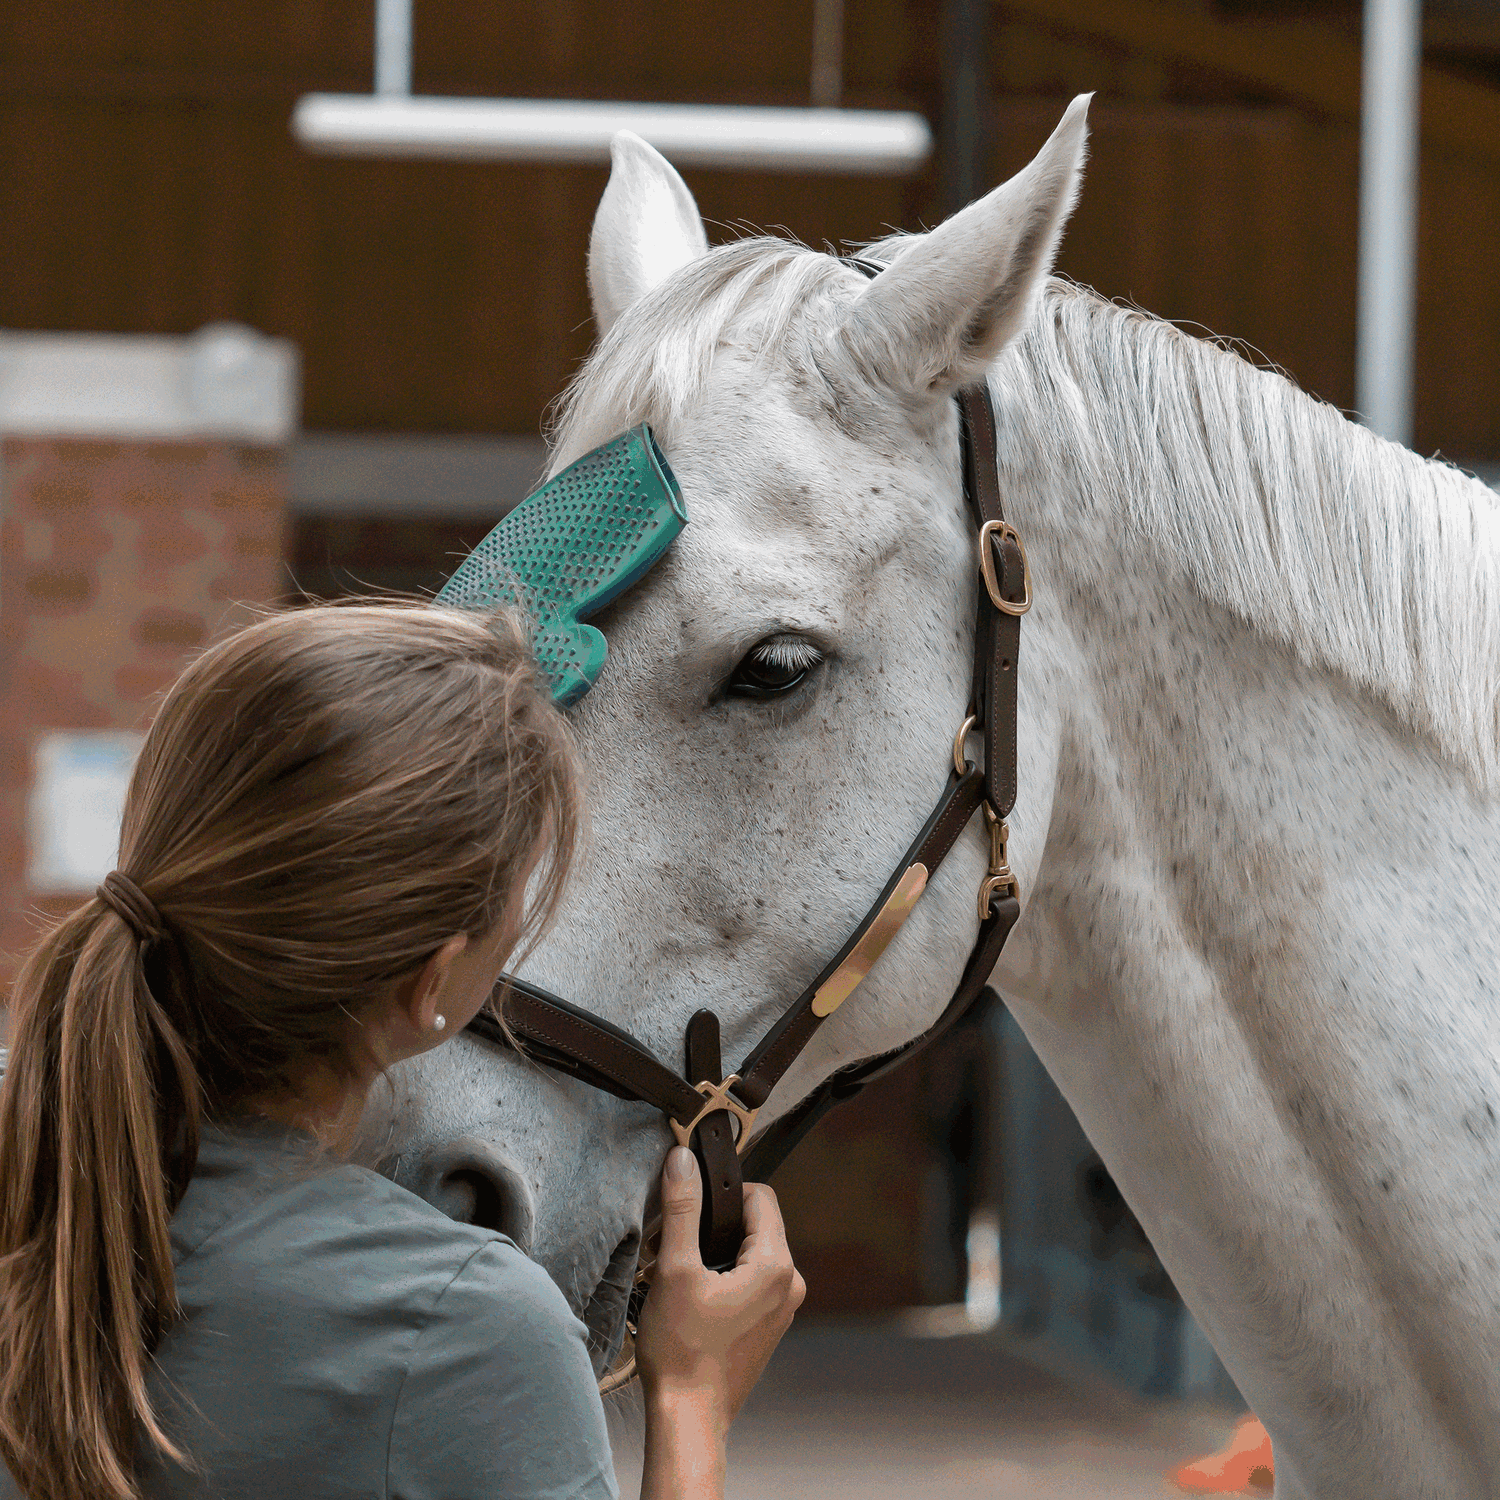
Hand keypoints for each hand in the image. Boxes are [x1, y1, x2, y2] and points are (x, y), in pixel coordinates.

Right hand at [635, 1147, 805, 1424]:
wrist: (689, 1419)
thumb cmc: (682, 1352)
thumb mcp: (675, 1269)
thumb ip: (681, 1209)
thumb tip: (683, 1161)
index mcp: (776, 1266)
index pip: (760, 1196)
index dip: (722, 1193)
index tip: (690, 1206)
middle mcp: (789, 1284)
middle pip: (755, 1223)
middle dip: (714, 1225)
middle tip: (677, 1246)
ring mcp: (783, 1308)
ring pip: (751, 1251)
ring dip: (716, 1252)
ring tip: (681, 1274)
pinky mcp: (769, 1325)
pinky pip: (752, 1279)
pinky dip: (724, 1276)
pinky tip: (692, 1296)